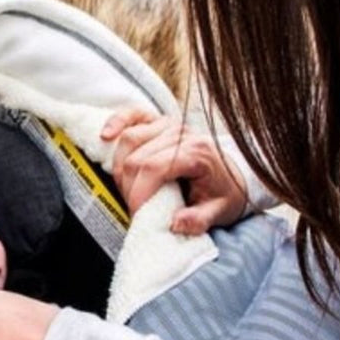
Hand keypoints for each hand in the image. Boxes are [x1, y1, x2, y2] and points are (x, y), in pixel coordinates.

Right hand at [101, 108, 247, 233]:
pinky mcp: (159, 121)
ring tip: (128, 190)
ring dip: (120, 169)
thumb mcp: (219, 212)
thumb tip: (176, 223)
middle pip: (137, 158)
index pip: (154, 168)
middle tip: (134, 208)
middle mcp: (182, 133)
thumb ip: (199, 220)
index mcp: (197, 153)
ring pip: (129, 140)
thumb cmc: (223, 194)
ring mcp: (169, 124)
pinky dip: (116, 123)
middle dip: (128, 187)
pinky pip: (132, 116)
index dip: (138, 192)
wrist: (234, 175)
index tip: (136, 214)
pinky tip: (105, 136)